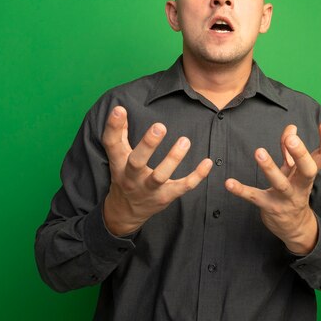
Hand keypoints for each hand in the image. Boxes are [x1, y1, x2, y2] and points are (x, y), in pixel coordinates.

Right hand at [102, 106, 212, 235]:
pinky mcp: (165, 196)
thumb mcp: (117, 157)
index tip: (120, 109)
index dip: (113, 127)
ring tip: (185, 140)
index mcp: (118, 163)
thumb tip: (120, 109)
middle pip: (136, 162)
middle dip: (148, 145)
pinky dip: (197, 176)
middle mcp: (131, 177)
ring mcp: (149, 189)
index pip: (112, 144)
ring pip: (160, 176)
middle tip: (160, 126)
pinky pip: (183, 187)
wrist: (126, 212)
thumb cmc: (124, 176)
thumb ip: (119, 134)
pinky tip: (207, 162)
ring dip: (173, 158)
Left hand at [225, 122, 320, 253]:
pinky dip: (241, 190)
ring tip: (259, 152)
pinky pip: (254, 197)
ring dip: (270, 168)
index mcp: (309, 174)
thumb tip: (291, 127)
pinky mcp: (269, 207)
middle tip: (293, 139)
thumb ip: (290, 150)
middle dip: (301, 155)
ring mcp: (286, 198)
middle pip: (307, 171)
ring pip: (280, 183)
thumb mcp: (294, 171)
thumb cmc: (294, 191)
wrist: (295, 227)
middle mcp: (301, 186)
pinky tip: (229, 183)